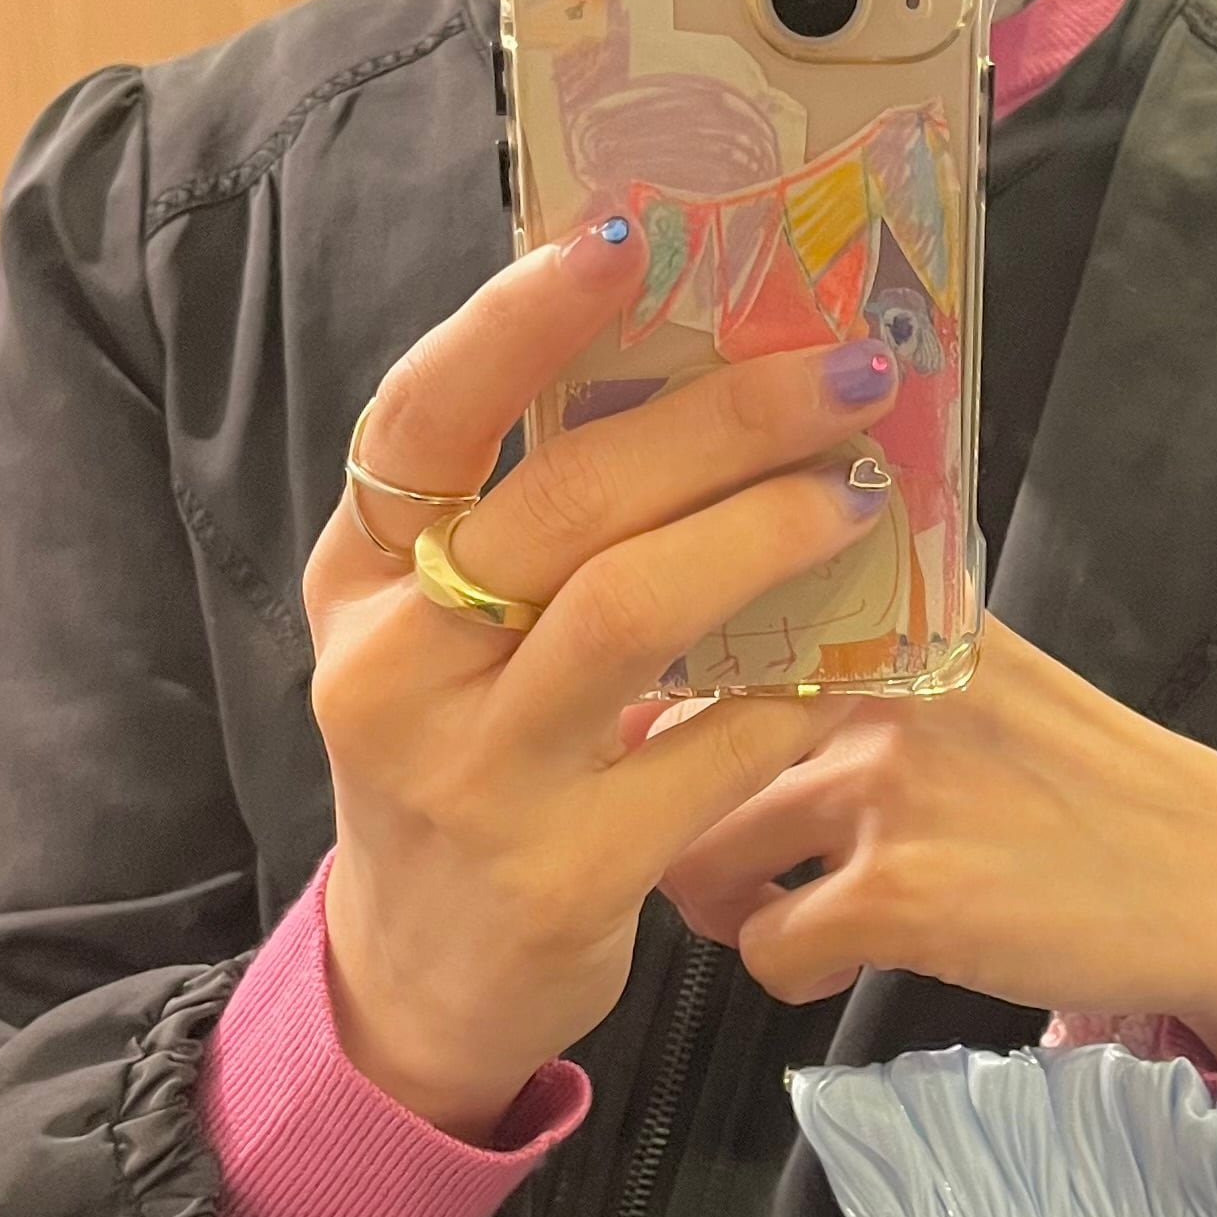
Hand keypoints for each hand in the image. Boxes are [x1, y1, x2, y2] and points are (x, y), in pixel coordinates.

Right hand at [305, 227, 903, 1137]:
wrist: (429, 975)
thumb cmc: (470, 756)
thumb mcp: (448, 632)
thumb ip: (531, 517)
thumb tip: (690, 349)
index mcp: (360, 580)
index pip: (421, 419)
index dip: (518, 322)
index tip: (626, 242)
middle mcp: (393, 668)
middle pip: (565, 504)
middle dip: (723, 421)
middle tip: (844, 373)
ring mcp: (471, 778)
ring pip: (632, 614)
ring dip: (765, 535)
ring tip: (857, 496)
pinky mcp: (560, 876)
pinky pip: (707, 755)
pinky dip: (794, 694)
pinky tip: (854, 660)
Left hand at [658, 620, 1216, 1084]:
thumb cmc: (1101, 790)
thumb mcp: (990, 675)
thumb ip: (875, 653)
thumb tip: (711, 668)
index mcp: (899, 615)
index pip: (715, 620)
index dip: (663, 697)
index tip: (667, 738)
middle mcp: (882, 682)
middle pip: (678, 743)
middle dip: (670, 807)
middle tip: (714, 848)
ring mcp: (889, 789)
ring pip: (700, 851)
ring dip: (719, 898)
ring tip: (774, 910)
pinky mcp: (901, 897)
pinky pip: (766, 947)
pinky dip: (785, 971)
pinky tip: (841, 963)